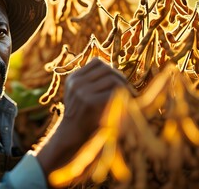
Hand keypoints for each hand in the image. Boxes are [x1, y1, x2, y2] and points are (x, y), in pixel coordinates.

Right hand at [35, 57, 128, 177]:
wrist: (72, 135)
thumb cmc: (82, 115)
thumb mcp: (80, 94)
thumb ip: (91, 81)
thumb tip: (112, 68)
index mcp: (73, 78)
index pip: (97, 62)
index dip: (110, 70)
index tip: (116, 82)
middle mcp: (76, 82)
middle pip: (106, 68)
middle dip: (119, 78)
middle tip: (126, 90)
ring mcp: (82, 91)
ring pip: (112, 79)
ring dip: (123, 87)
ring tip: (125, 98)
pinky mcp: (90, 101)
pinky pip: (114, 91)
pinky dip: (122, 97)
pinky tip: (122, 106)